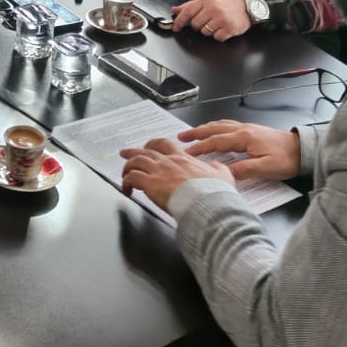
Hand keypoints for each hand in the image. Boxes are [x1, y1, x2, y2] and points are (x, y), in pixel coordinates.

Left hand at [119, 136, 233, 210]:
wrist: (208, 202)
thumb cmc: (215, 191)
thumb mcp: (223, 175)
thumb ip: (218, 169)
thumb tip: (217, 166)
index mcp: (183, 159)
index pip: (165, 145)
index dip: (155, 145)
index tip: (150, 148)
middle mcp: (168, 162)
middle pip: (146, 150)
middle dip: (134, 151)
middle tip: (126, 153)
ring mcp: (158, 171)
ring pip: (135, 161)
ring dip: (127, 167)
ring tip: (124, 172)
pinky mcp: (150, 184)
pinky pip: (131, 178)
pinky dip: (126, 182)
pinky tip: (127, 189)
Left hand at [172, 0, 251, 40]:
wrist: (247, 7)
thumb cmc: (227, 4)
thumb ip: (190, 5)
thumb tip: (175, 10)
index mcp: (206, 0)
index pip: (187, 12)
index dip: (179, 21)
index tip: (175, 27)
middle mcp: (213, 8)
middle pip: (195, 24)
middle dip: (198, 25)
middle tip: (207, 20)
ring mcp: (221, 19)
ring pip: (204, 32)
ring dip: (208, 30)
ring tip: (216, 23)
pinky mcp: (228, 29)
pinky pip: (216, 38)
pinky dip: (218, 35)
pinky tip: (223, 28)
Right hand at [179, 120, 300, 181]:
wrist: (303, 150)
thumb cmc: (286, 159)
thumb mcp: (264, 168)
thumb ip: (242, 169)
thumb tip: (223, 173)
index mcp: (243, 137)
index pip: (215, 142)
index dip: (199, 147)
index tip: (185, 152)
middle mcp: (243, 129)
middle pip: (214, 129)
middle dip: (196, 132)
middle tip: (180, 137)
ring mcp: (247, 128)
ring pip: (220, 125)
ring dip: (204, 128)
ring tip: (193, 133)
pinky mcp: (252, 130)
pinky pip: (228, 125)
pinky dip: (216, 127)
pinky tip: (216, 130)